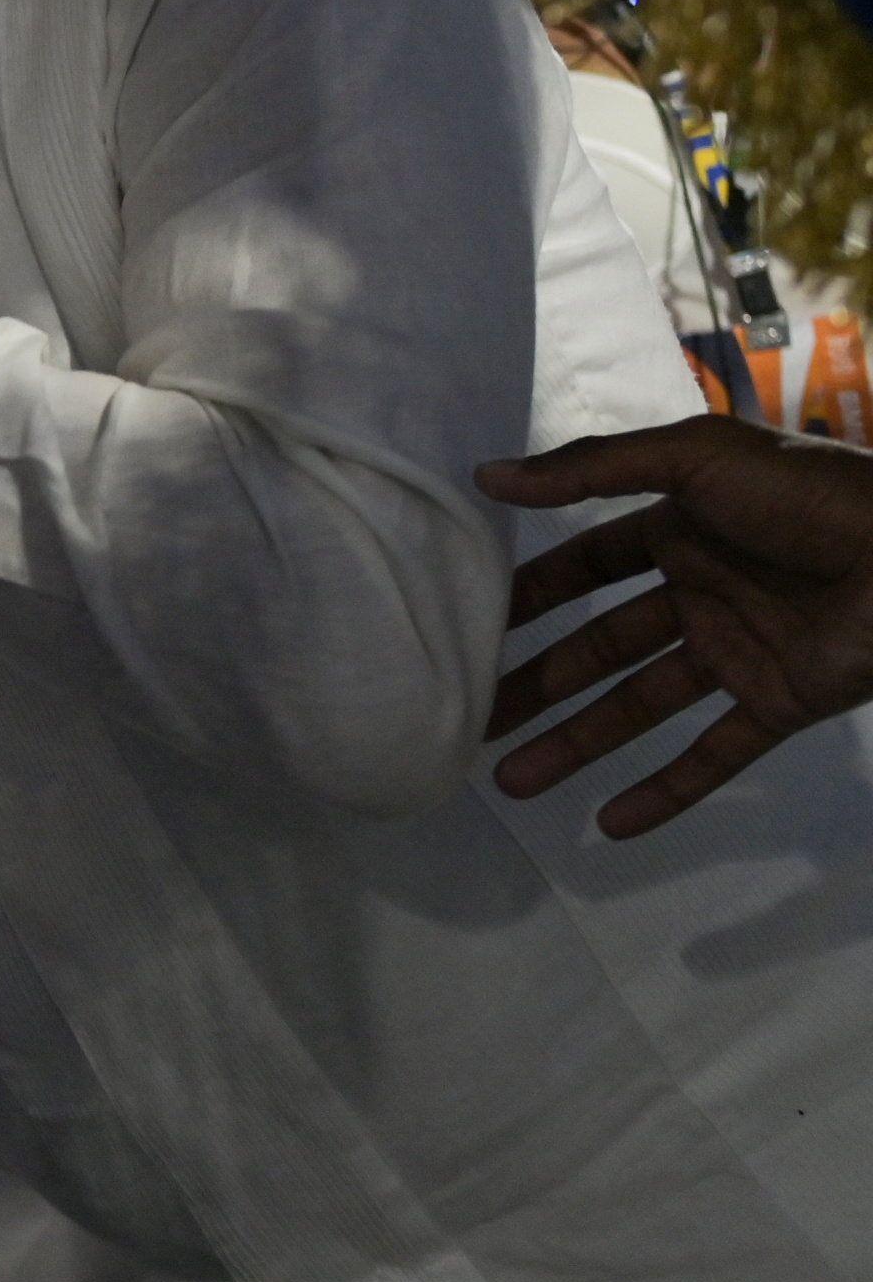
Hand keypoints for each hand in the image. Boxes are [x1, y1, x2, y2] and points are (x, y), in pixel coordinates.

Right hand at [479, 417, 872, 835]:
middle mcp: (702, 592)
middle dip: (538, 683)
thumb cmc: (809, 497)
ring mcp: (738, 652)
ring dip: (578, 744)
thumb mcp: (697, 456)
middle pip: (600, 646)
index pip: (587, 568)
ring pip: (640, 707)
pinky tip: (610, 824)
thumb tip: (486, 474)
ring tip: (510, 781)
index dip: (532, 596)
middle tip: (474, 719)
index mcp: (682, 528)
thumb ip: (593, 468)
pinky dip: (667, 792)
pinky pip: (715, 755)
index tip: (471, 627)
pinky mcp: (778, 702)